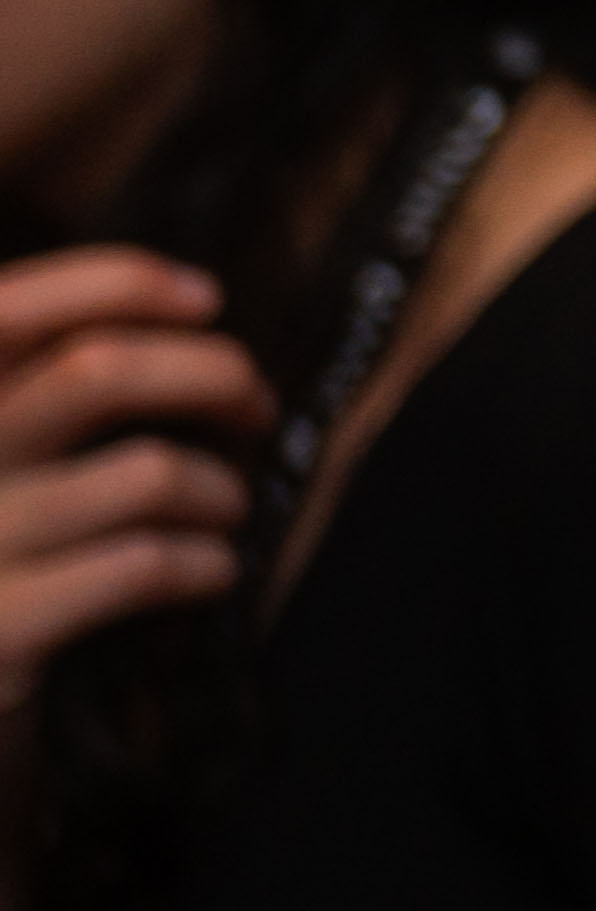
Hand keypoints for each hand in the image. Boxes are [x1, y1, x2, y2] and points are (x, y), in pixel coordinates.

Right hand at [0, 250, 271, 707]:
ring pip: (145, 473)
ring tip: (225, 508)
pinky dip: (204, 562)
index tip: (207, 298)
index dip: (117, 283)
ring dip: (219, 488)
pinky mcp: (0, 627)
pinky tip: (211, 571)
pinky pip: (144, 565)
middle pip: (97, 372)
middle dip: (209, 374)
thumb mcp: (4, 451)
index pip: (8, 307)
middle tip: (256, 403)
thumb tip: (184, 308)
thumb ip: (42, 384)